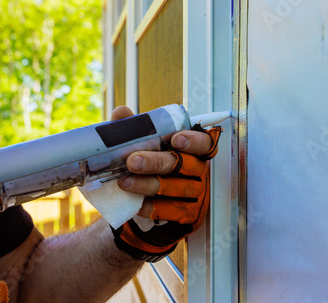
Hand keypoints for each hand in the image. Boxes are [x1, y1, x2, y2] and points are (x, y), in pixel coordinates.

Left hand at [111, 106, 221, 261]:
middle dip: (156, 162)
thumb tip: (121, 114)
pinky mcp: (187, 214)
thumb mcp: (143, 144)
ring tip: (124, 181)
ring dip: (148, 184)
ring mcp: (195, 193)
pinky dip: (151, 207)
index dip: (193, 141)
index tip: (175, 139)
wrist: (147, 199)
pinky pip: (170, 211)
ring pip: (176, 188)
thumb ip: (135, 129)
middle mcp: (198, 170)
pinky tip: (135, 202)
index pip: (205, 143)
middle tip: (133, 161)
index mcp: (193, 150)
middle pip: (185, 165)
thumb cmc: (151, 164)